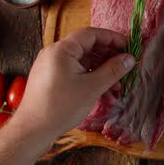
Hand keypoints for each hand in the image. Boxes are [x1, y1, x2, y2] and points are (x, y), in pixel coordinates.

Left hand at [14, 27, 134, 135]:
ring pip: (82, 62)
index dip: (112, 39)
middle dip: (109, 58)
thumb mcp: (92, 87)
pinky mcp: (51, 78)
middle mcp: (54, 53)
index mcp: (62, 49)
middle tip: (125, 68)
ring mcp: (51, 66)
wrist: (33, 130)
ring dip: (101, 72)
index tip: (129, 48)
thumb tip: (130, 58)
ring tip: (117, 88)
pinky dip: (89, 79)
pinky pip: (74, 72)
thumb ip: (113, 70)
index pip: (91, 34)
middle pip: (87, 48)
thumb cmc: (61, 106)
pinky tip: (103, 93)